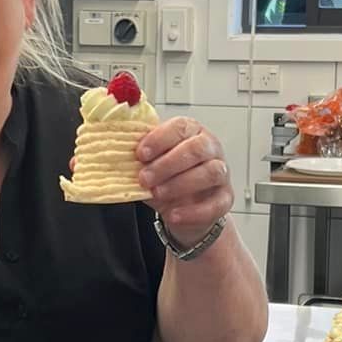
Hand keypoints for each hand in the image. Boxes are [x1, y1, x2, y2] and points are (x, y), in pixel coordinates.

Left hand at [137, 116, 233, 244]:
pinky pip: (215, 204)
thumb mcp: (150, 165)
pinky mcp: (225, 199)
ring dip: (180, 183)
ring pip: (211, 172)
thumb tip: (117, 152)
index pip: (181, 127)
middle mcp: (210, 149)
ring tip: (157, 194)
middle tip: (145, 178)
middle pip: (197, 149)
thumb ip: (140, 157)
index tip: (141, 153)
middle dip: (168, 164)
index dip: (160, 139)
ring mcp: (221, 174)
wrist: (182, 209)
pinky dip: (193, 211)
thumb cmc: (166, 179)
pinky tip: (173, 214)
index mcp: (192, 132)